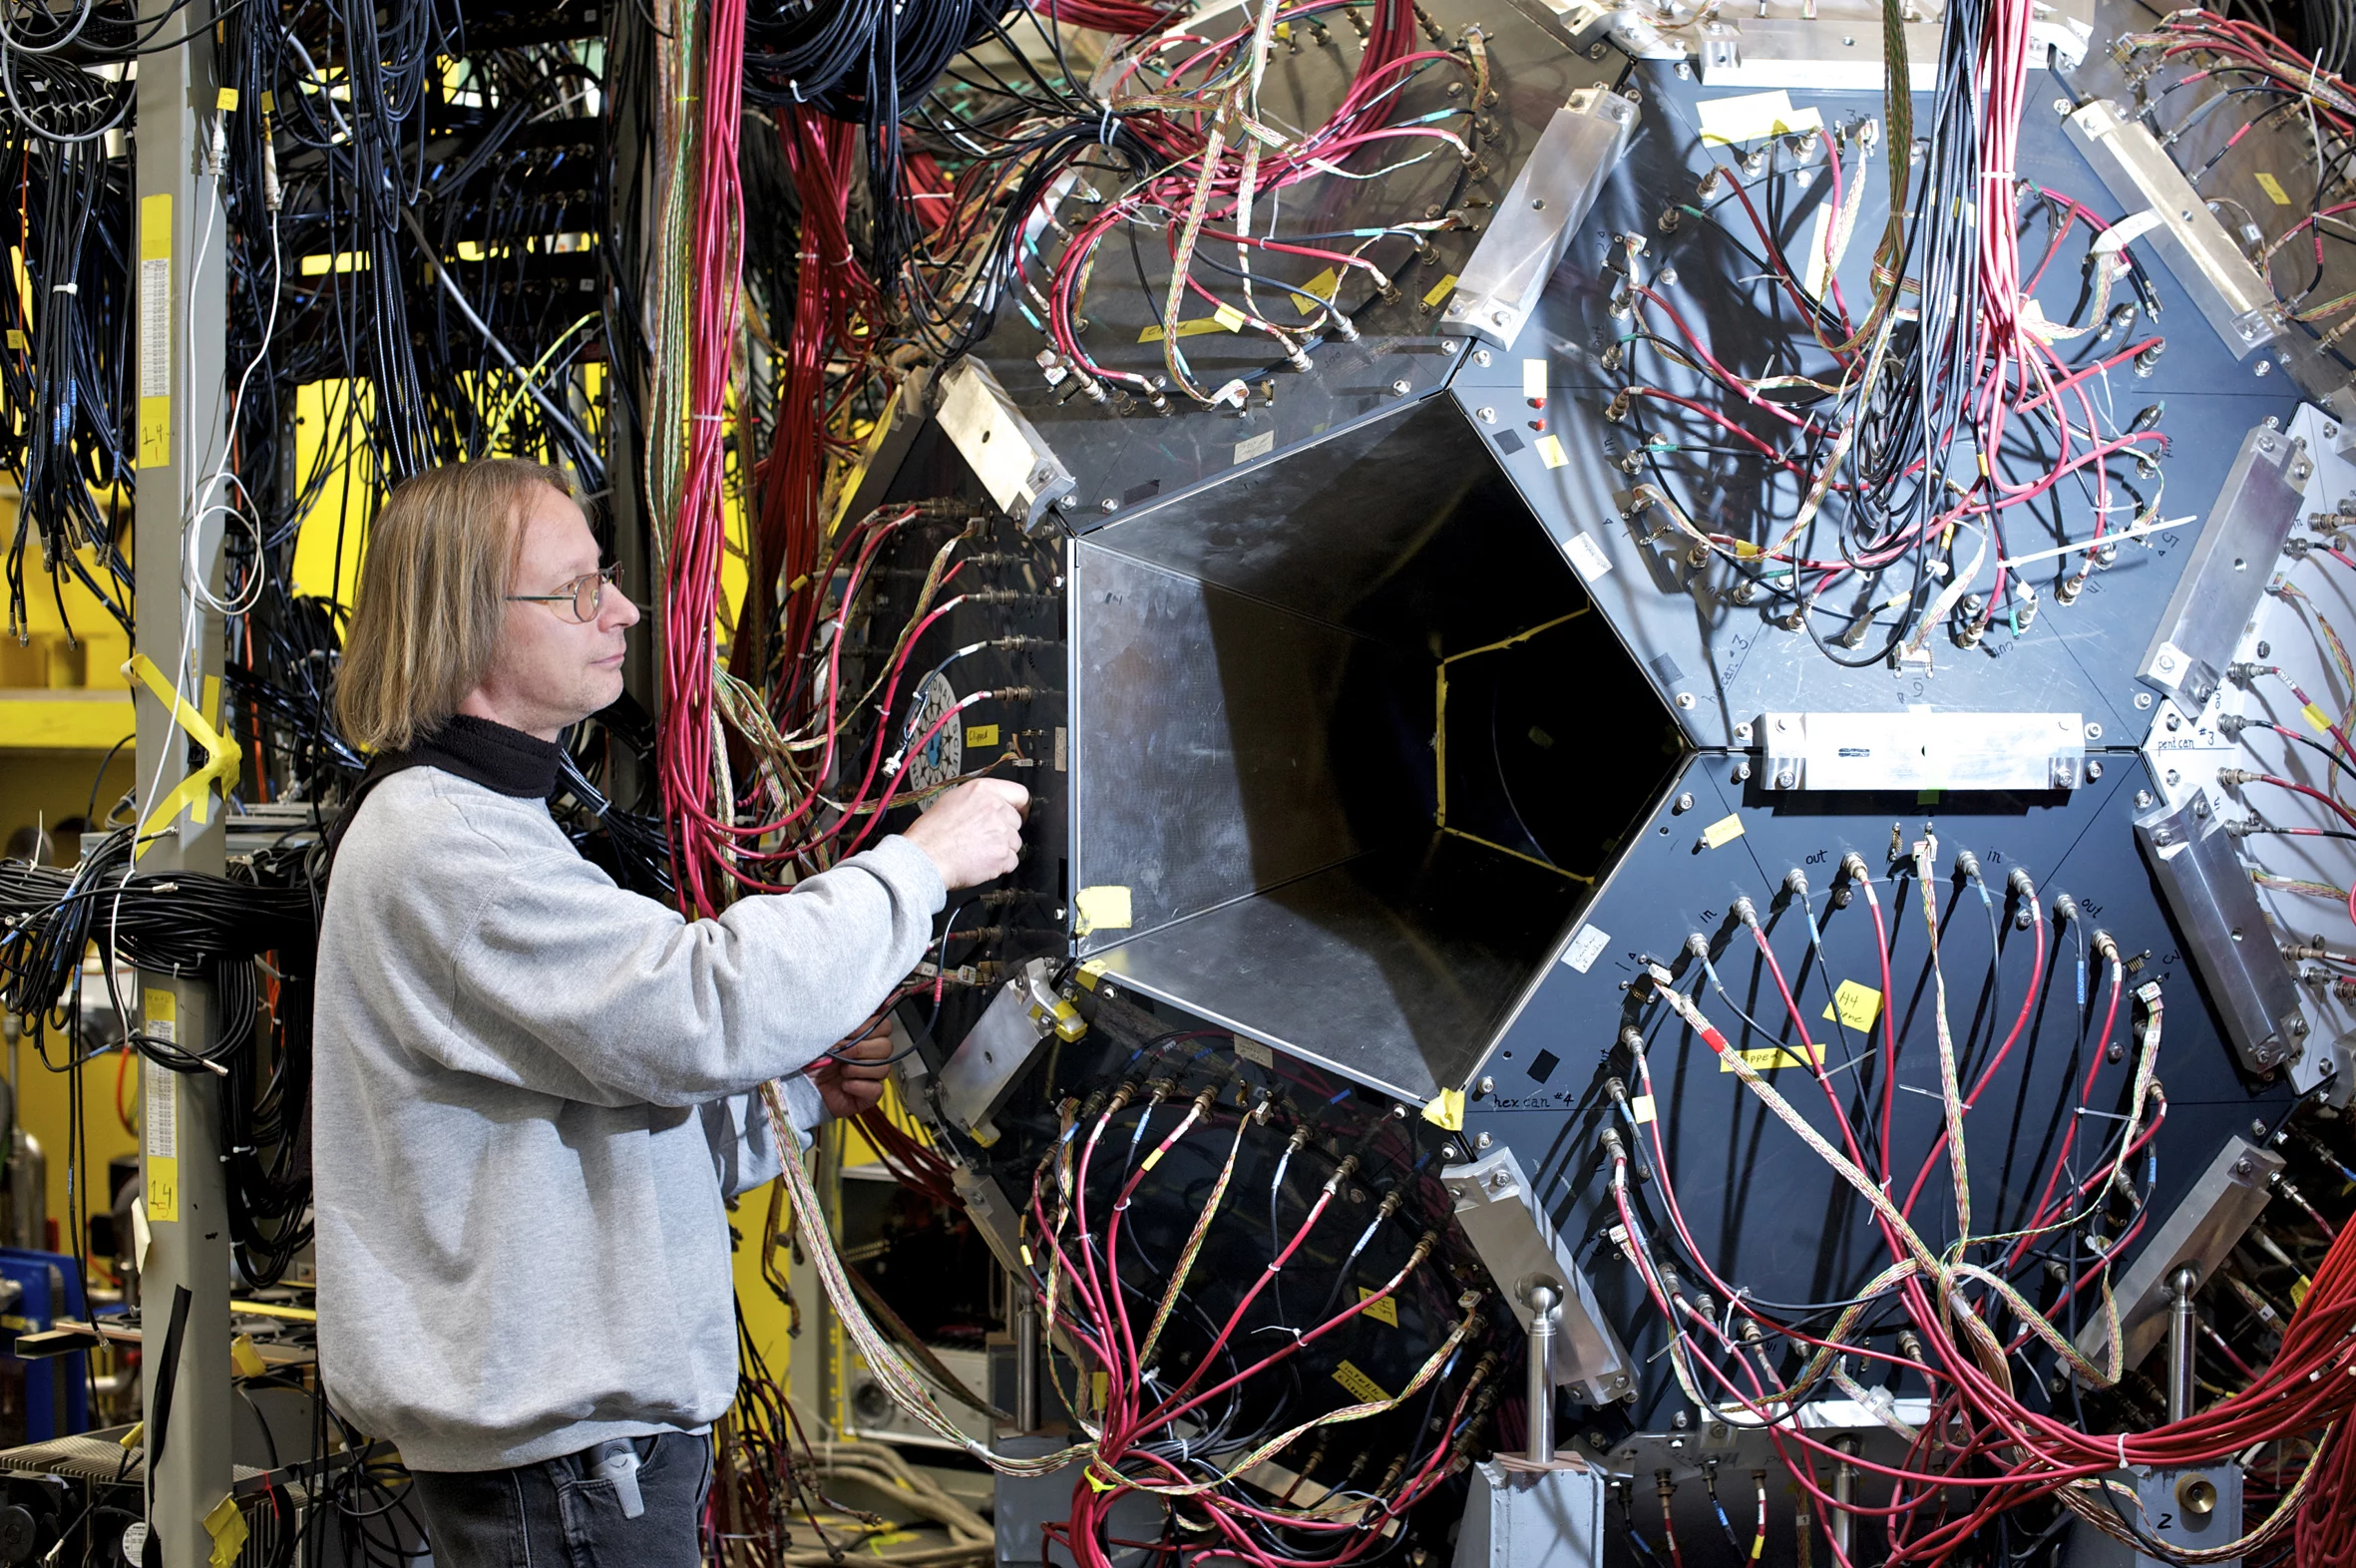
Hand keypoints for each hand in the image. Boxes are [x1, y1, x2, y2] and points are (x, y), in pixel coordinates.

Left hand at [808, 1014, 894, 1120]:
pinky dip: (858, 1086)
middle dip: (861, 1049)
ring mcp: (872, 1076)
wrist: (802, 1087)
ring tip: (841, 1072)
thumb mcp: (823, 1039)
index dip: (869, 1028)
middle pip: (886, 1046)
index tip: (849, 1033)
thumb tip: (855, 1016)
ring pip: (884, 1067)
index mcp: (864, 1039)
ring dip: (858, 1069)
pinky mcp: (870, 1096)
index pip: (884, 1026)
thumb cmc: (812, 1062)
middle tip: (841, 1054)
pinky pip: (876, 1088)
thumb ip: (841, 1026)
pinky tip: (844, 1086)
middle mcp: (871, 1056)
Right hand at [900, 778, 1028, 890]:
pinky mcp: (1002, 854)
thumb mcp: (952, 800)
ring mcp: (1001, 831)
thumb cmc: (931, 833)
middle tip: (985, 837)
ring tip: (979, 851)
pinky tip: (982, 862)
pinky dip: (1001, 865)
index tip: (1018, 812)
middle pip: (1016, 821)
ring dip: (1002, 848)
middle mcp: (995, 808)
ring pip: (1015, 842)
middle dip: (1005, 830)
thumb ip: (978, 800)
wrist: (924, 857)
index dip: (1020, 806)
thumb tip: (990, 804)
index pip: (1020, 793)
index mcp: (982, 790)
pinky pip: (1012, 860)